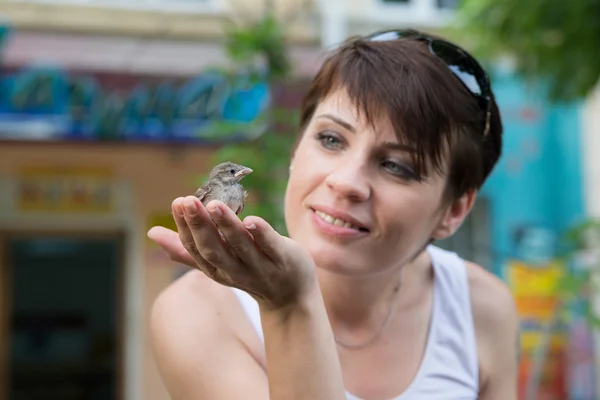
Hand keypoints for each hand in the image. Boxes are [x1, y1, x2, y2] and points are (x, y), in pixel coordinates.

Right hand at [148, 195, 317, 310]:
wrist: (292, 297)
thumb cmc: (250, 271)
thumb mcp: (217, 263)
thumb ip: (187, 250)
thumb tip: (152, 233)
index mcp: (216, 269)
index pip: (196, 248)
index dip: (185, 227)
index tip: (177, 203)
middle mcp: (236, 270)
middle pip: (214, 250)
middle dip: (199, 226)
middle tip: (187, 200)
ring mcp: (261, 267)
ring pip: (241, 247)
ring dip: (227, 226)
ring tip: (214, 205)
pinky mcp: (284, 260)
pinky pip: (272, 247)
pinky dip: (262, 235)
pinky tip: (252, 220)